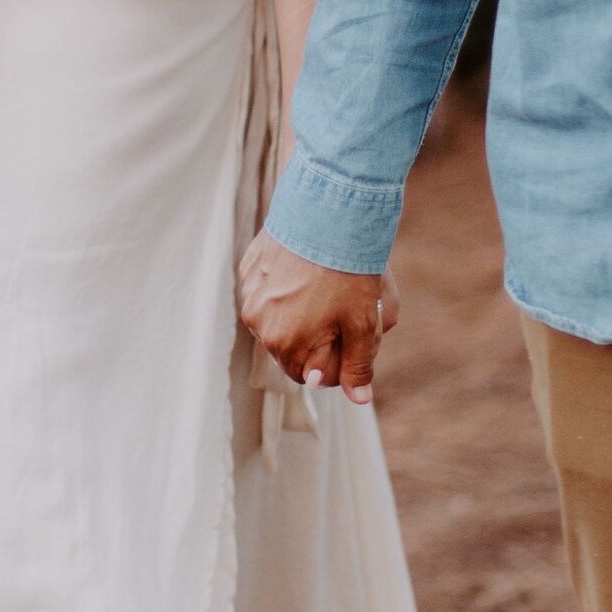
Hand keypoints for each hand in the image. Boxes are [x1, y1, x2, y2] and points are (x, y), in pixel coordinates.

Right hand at [237, 233, 396, 406]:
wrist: (328, 212)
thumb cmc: (348, 273)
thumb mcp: (363, 325)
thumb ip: (359, 366)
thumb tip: (359, 399)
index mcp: (284, 343)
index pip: (306, 374)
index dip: (331, 364)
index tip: (351, 343)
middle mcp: (258, 322)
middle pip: (289, 347)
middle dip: (314, 337)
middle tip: (344, 312)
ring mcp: (250, 293)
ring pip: (276, 318)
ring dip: (298, 312)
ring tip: (326, 288)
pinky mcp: (249, 267)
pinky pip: (267, 290)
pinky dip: (285, 287)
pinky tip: (308, 270)